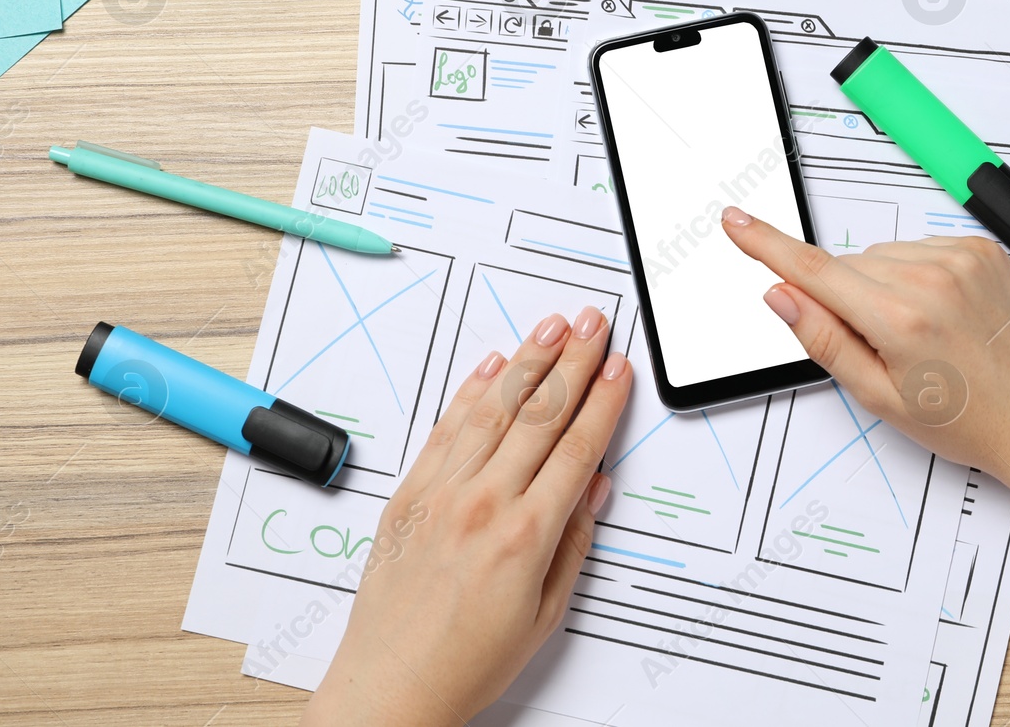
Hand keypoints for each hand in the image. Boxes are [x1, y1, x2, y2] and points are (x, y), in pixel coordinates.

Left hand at [302, 307, 632, 726]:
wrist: (390, 687)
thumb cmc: (465, 663)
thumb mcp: (544, 613)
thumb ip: (573, 543)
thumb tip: (592, 489)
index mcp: (525, 535)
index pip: (576, 447)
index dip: (603, 401)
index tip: (619, 368)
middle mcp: (481, 504)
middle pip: (540, 414)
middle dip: (573, 361)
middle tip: (595, 323)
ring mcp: (440, 493)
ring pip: (493, 407)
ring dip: (527, 360)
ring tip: (552, 326)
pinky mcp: (408, 494)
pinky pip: (445, 428)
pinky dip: (470, 390)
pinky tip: (492, 365)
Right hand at [721, 208, 1009, 575]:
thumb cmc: (969, 420)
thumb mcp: (880, 397)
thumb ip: (823, 340)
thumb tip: (781, 295)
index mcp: (899, 318)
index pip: (811, 269)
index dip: (765, 244)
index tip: (736, 221)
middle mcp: (931, 278)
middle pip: (848, 266)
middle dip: (846, 299)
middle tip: (883, 349)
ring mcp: (962, 258)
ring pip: (882, 256)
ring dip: (882, 287)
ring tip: (922, 337)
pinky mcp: (983, 250)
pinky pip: (920, 249)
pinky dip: (917, 276)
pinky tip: (941, 315)